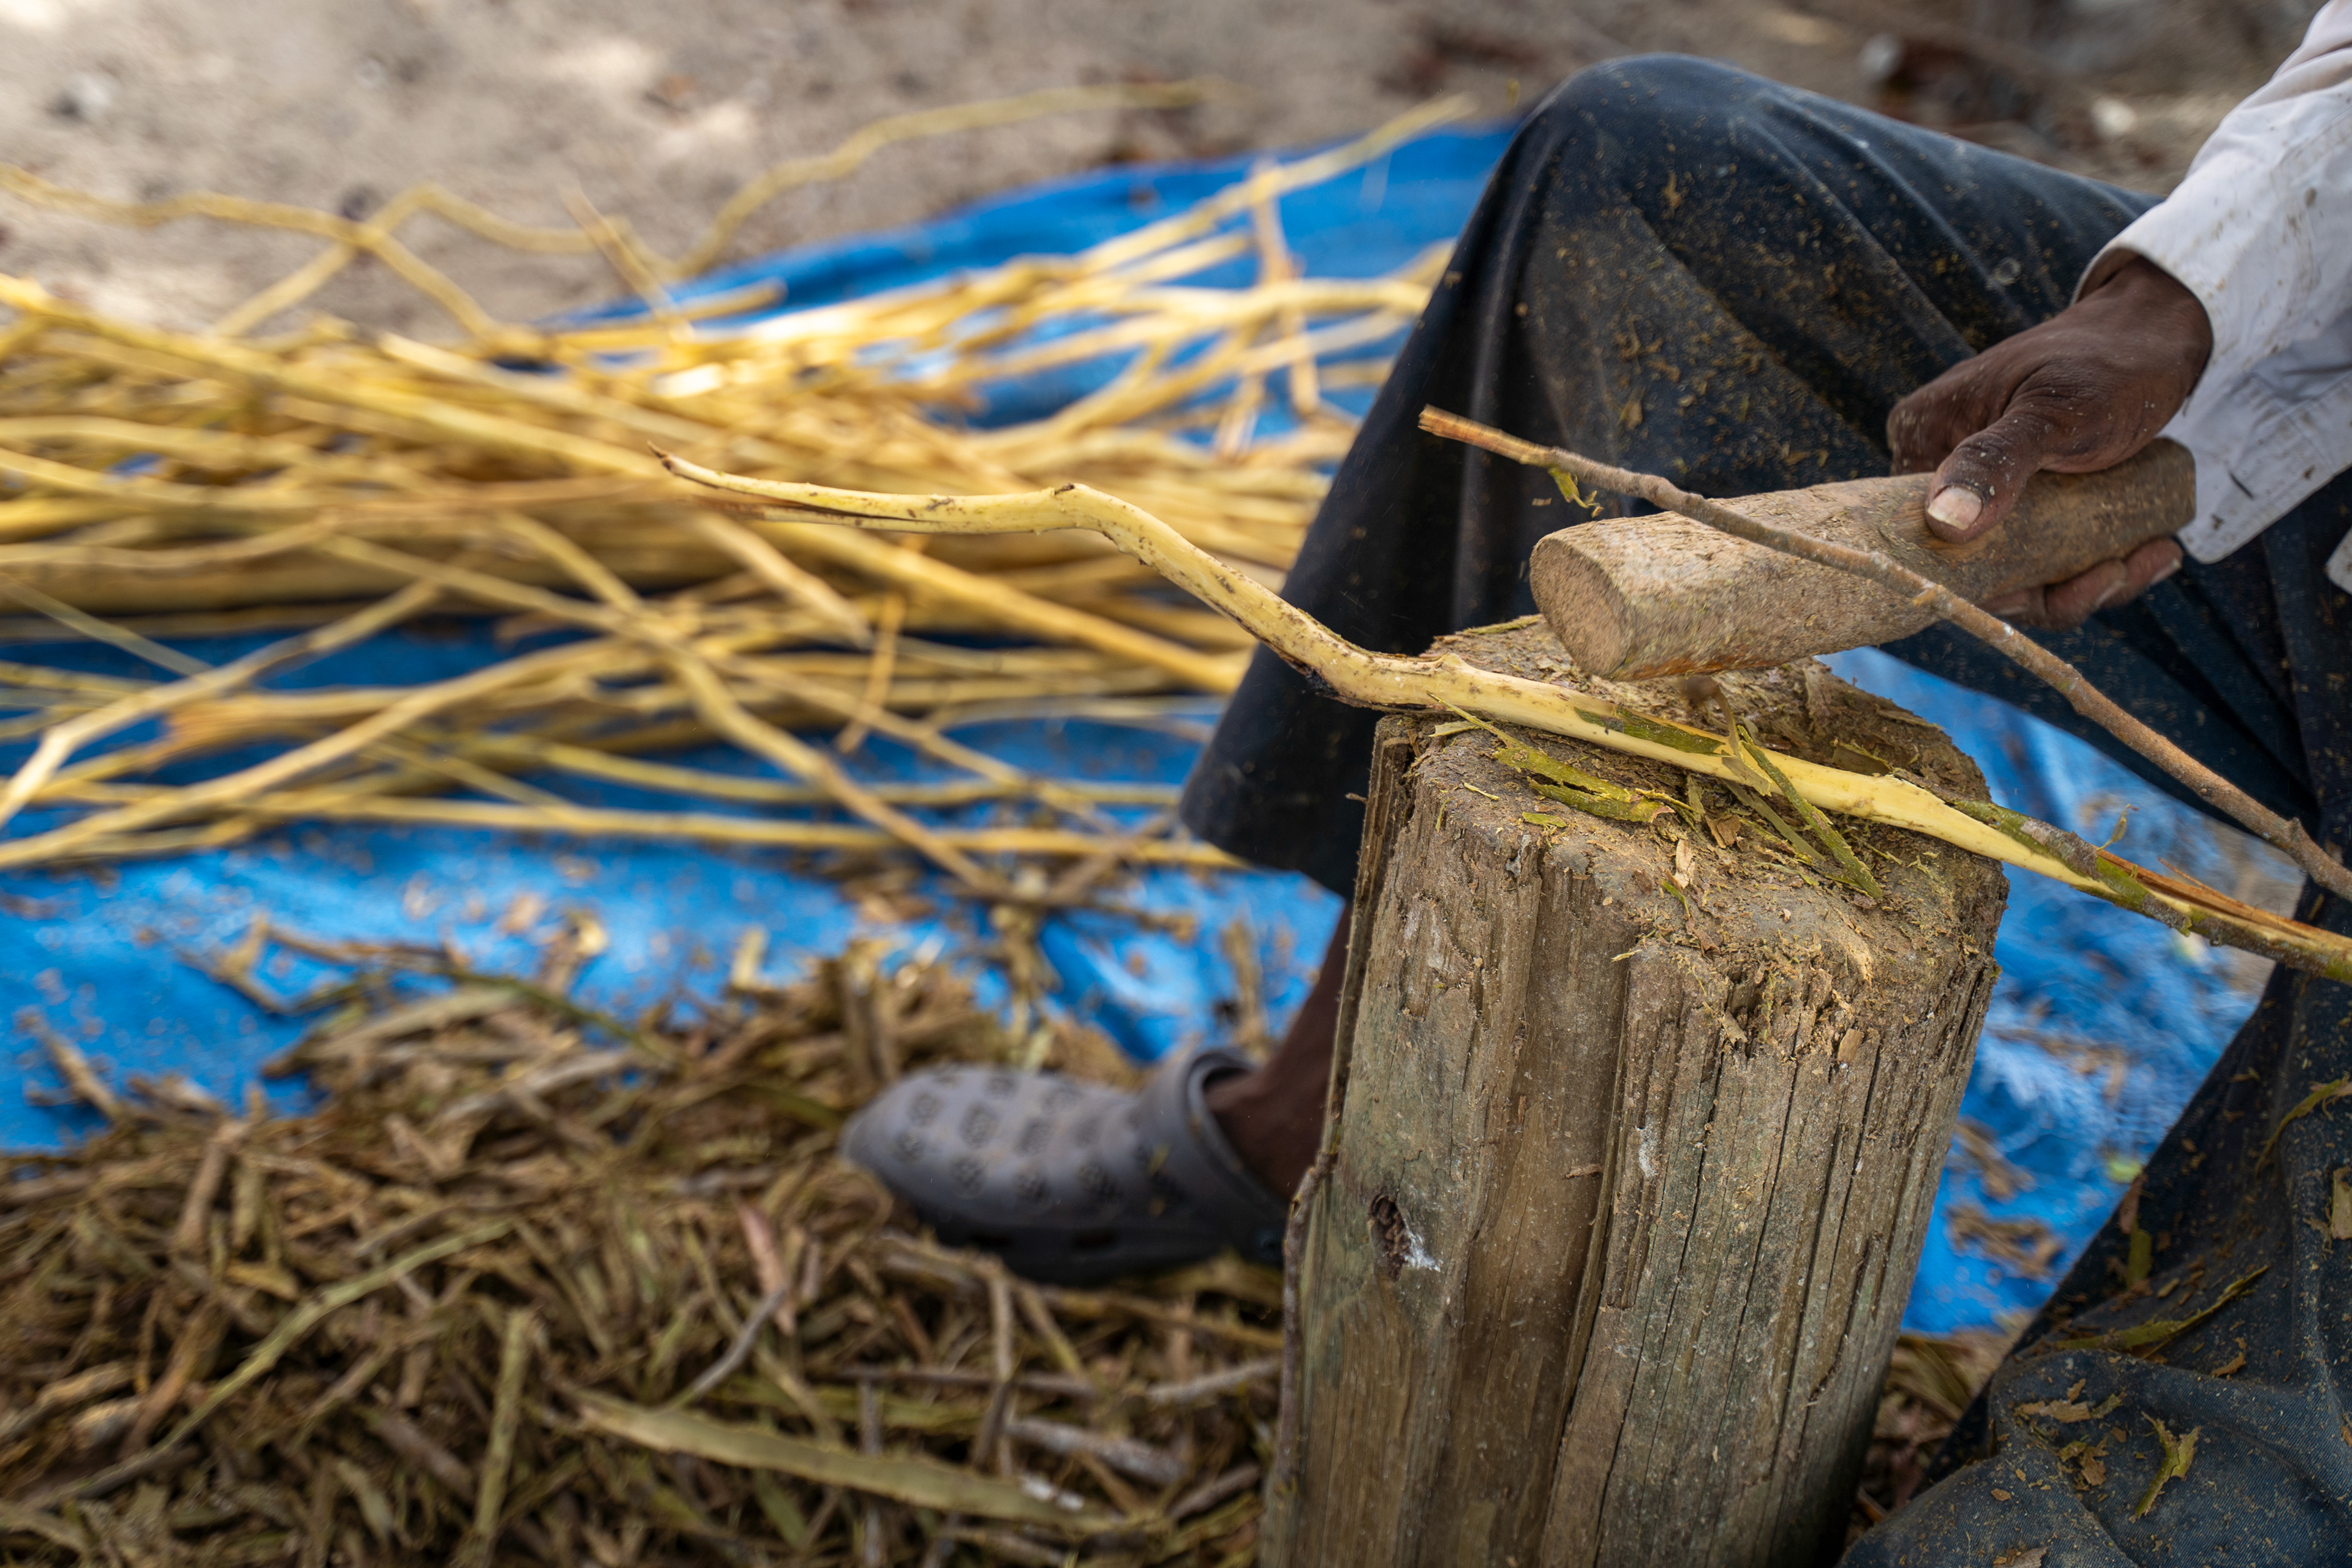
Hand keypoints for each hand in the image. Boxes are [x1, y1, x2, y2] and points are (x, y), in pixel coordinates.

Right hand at [1887, 255, 2211, 629]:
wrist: (2162, 332)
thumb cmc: (2109, 361)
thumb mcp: (2055, 412)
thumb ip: (1996, 460)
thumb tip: (1943, 522)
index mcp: (1922, 440)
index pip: (1926, 542)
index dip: (1986, 586)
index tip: (2060, 590)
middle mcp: (1940, 467)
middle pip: (1975, 565)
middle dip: (2051, 589)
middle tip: (2122, 571)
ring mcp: (1983, 485)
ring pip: (2017, 566)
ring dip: (2085, 580)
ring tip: (2150, 555)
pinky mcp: (2023, 497)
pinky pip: (2042, 552)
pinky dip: (2093, 566)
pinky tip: (2147, 552)